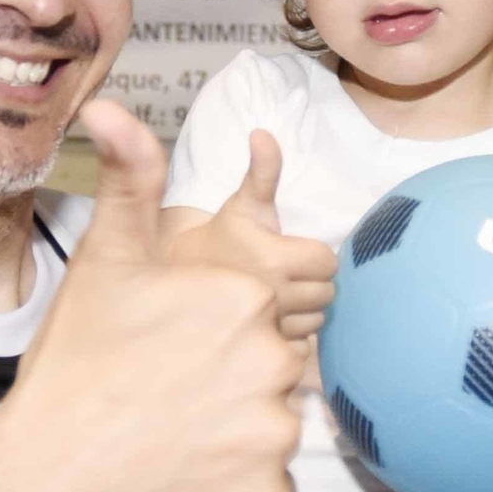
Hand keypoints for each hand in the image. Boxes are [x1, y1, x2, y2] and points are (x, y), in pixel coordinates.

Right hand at [2, 100, 302, 491]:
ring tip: (166, 448)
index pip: (258, 318)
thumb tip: (110, 107)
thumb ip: (128, 180)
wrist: (44, 484)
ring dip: (230, 445)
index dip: (207, 338)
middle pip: (268, 375)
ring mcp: (276, 440)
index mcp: (246, 297)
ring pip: (269, 435)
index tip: (163, 357)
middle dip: (225, 389)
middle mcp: (276, 362)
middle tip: (161, 405)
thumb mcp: (103, 263)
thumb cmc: (73, 370)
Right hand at [167, 129, 336, 340]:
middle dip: (310, 286)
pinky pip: (301, 353)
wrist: (165, 293)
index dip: (312, 258)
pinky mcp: (265, 359)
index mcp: (273, 259)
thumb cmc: (210, 246)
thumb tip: (264, 132)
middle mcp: (274, 299)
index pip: (327, 263)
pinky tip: (266, 332)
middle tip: (279, 280)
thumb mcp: (238, 207)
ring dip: (301, 315)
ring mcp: (270, 335)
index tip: (286, 257)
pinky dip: (290, 344)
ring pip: (315, 324)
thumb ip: (261, 174)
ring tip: (271, 305)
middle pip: (327, 295)